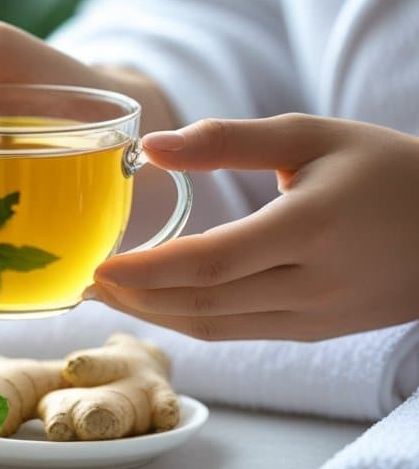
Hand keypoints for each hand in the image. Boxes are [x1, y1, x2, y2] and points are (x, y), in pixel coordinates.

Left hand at [89, 114, 418, 340]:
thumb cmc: (385, 169)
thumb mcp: (309, 136)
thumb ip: (225, 141)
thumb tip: (150, 148)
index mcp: (310, 229)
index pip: (209, 264)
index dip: (145, 271)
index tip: (95, 266)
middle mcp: (313, 284)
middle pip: (202, 305)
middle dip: (135, 298)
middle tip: (83, 284)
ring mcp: (317, 316)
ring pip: (217, 327)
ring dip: (155, 315)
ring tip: (108, 295)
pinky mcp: (319, 331)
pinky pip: (240, 331)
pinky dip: (191, 320)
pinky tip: (158, 302)